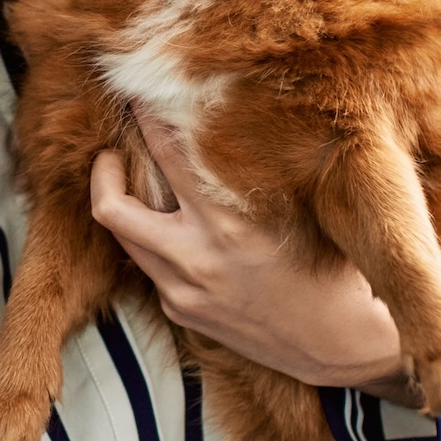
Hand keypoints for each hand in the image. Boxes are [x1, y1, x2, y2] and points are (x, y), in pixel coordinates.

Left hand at [88, 117, 414, 401]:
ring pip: (125, 241)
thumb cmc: (329, 266)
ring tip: (133, 188)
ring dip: (124, 210)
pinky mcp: (182, 313)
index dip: (146, 120)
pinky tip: (176, 232)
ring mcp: (183, 292)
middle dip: (102, 173)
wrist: (338, 343)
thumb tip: (220, 121)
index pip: (168, 156)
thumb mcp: (299, 210)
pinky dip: (157, 245)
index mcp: (228, 224)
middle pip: (112, 209)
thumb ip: (253, 173)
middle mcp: (197, 259)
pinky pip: (153, 270)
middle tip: (109, 154)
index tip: (137, 96)